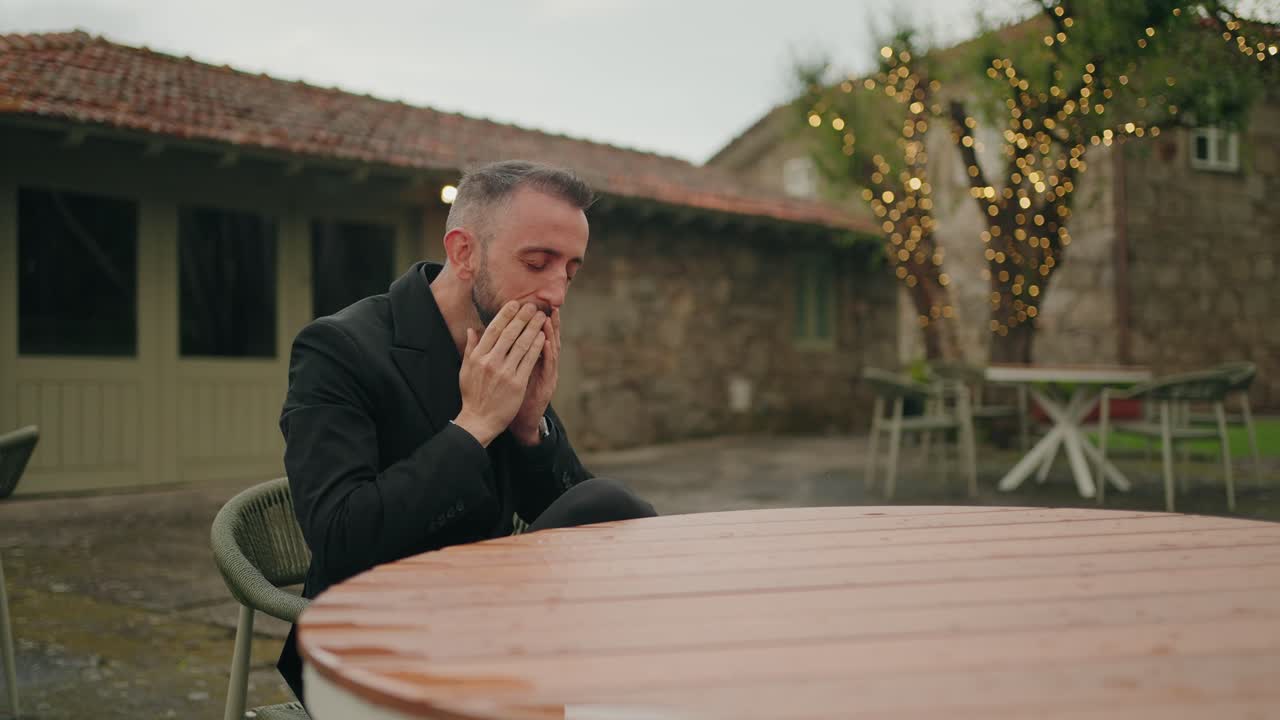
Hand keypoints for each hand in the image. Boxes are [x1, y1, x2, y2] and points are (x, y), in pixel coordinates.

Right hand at [454, 302, 545, 446]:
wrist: (479, 420)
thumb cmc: (472, 395)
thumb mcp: (465, 370)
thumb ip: (470, 348)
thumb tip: (472, 329)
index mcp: (478, 357)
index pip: (493, 330)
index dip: (505, 315)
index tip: (515, 304)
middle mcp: (491, 362)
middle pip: (510, 333)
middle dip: (523, 317)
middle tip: (532, 306)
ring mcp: (505, 372)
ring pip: (522, 344)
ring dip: (533, 328)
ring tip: (541, 317)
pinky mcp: (517, 383)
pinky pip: (529, 360)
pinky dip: (537, 346)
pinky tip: (543, 337)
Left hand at [510, 307, 559, 445]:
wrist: (522, 421)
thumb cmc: (512, 397)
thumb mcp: (510, 374)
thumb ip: (505, 356)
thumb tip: (493, 339)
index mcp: (532, 361)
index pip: (534, 336)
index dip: (533, 322)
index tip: (531, 305)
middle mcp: (543, 365)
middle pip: (547, 339)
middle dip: (547, 322)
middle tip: (547, 305)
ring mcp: (547, 374)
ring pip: (551, 350)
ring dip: (550, 333)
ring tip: (548, 317)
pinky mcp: (548, 385)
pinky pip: (548, 366)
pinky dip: (548, 353)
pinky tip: (546, 341)